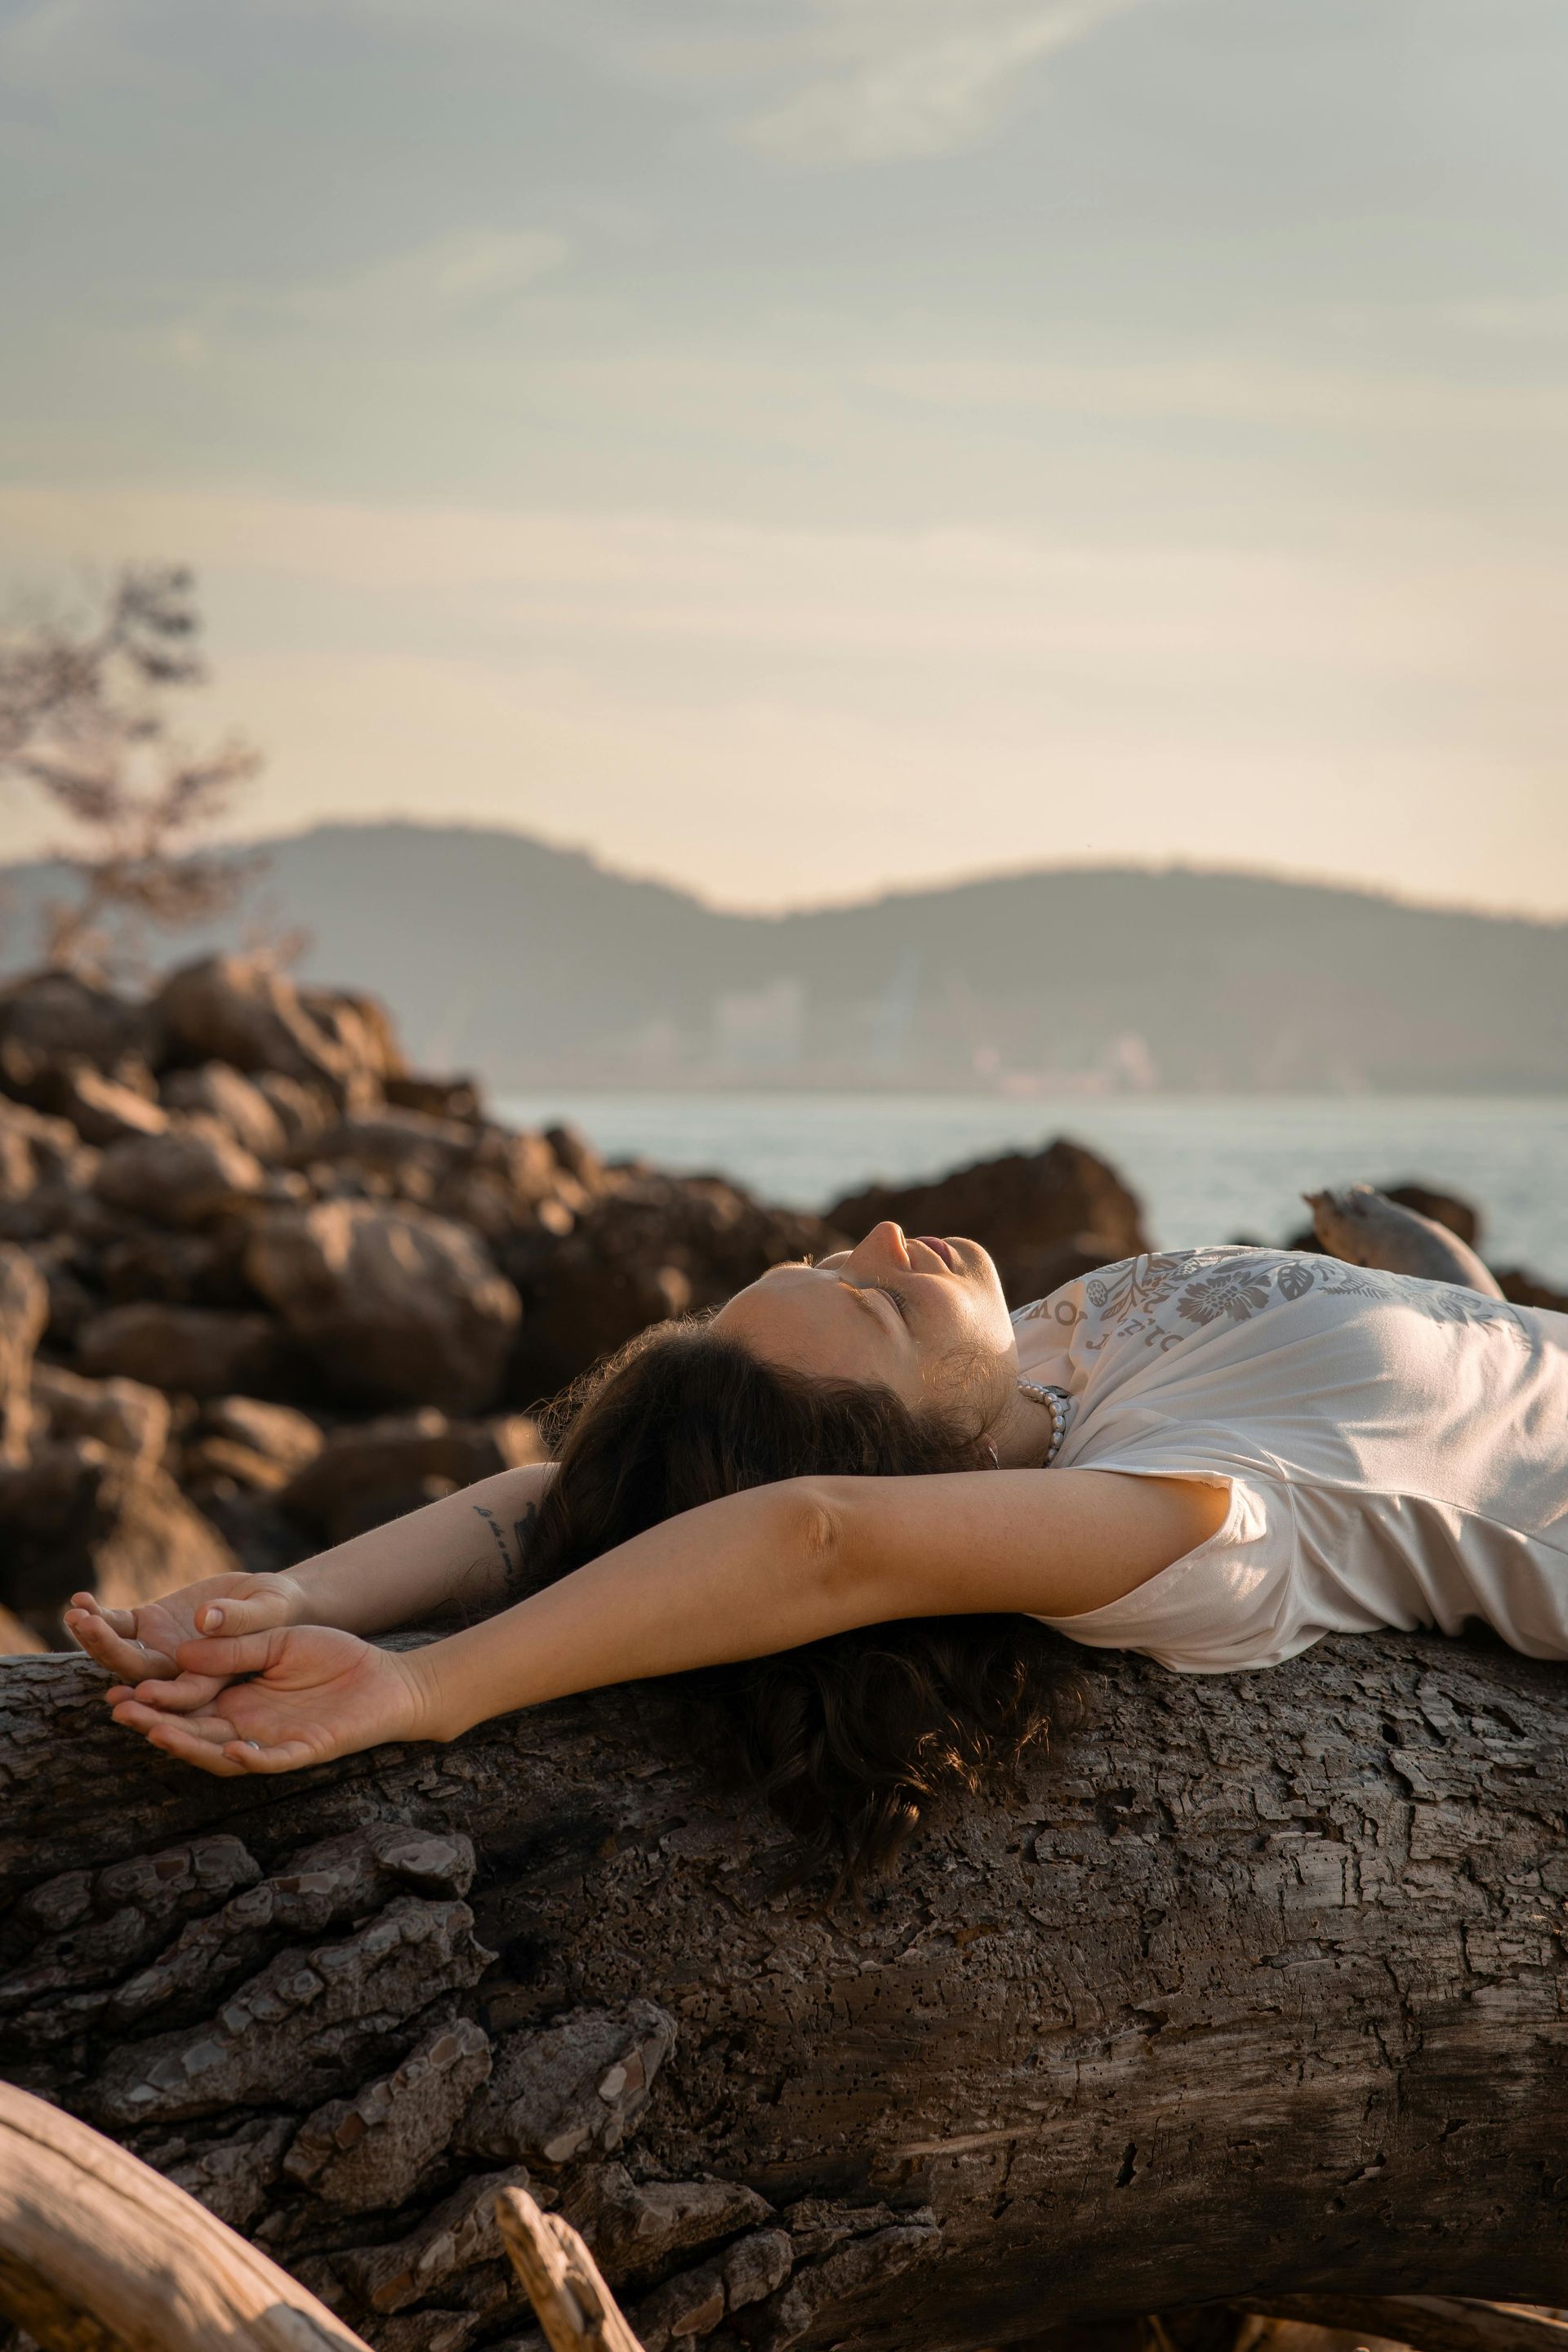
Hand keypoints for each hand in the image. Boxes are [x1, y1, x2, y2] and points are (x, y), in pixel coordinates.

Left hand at [66, 1574, 305, 1712]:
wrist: (264, 1596)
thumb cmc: (277, 1606)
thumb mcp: (268, 1608)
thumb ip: (241, 1618)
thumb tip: (205, 1619)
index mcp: (210, 1678)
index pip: (182, 1695)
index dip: (161, 1695)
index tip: (139, 1690)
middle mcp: (176, 1671)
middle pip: (139, 1674)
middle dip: (111, 1653)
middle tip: (92, 1630)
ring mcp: (158, 1648)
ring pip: (119, 1652)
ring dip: (95, 1635)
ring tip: (77, 1615)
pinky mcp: (147, 1624)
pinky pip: (116, 1623)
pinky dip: (97, 1613)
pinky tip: (80, 1599)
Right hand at [107, 1625, 433, 1776]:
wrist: (386, 1677)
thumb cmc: (334, 1657)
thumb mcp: (279, 1641)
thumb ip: (237, 1647)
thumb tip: (184, 1651)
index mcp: (235, 1701)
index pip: (184, 1707)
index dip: (153, 1701)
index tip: (116, 1690)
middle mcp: (246, 1728)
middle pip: (192, 1734)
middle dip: (155, 1724)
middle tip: (120, 1714)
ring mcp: (273, 1743)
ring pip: (222, 1754)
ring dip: (191, 1746)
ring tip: (158, 1733)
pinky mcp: (305, 1752)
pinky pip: (273, 1761)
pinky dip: (253, 1758)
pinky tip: (234, 1748)